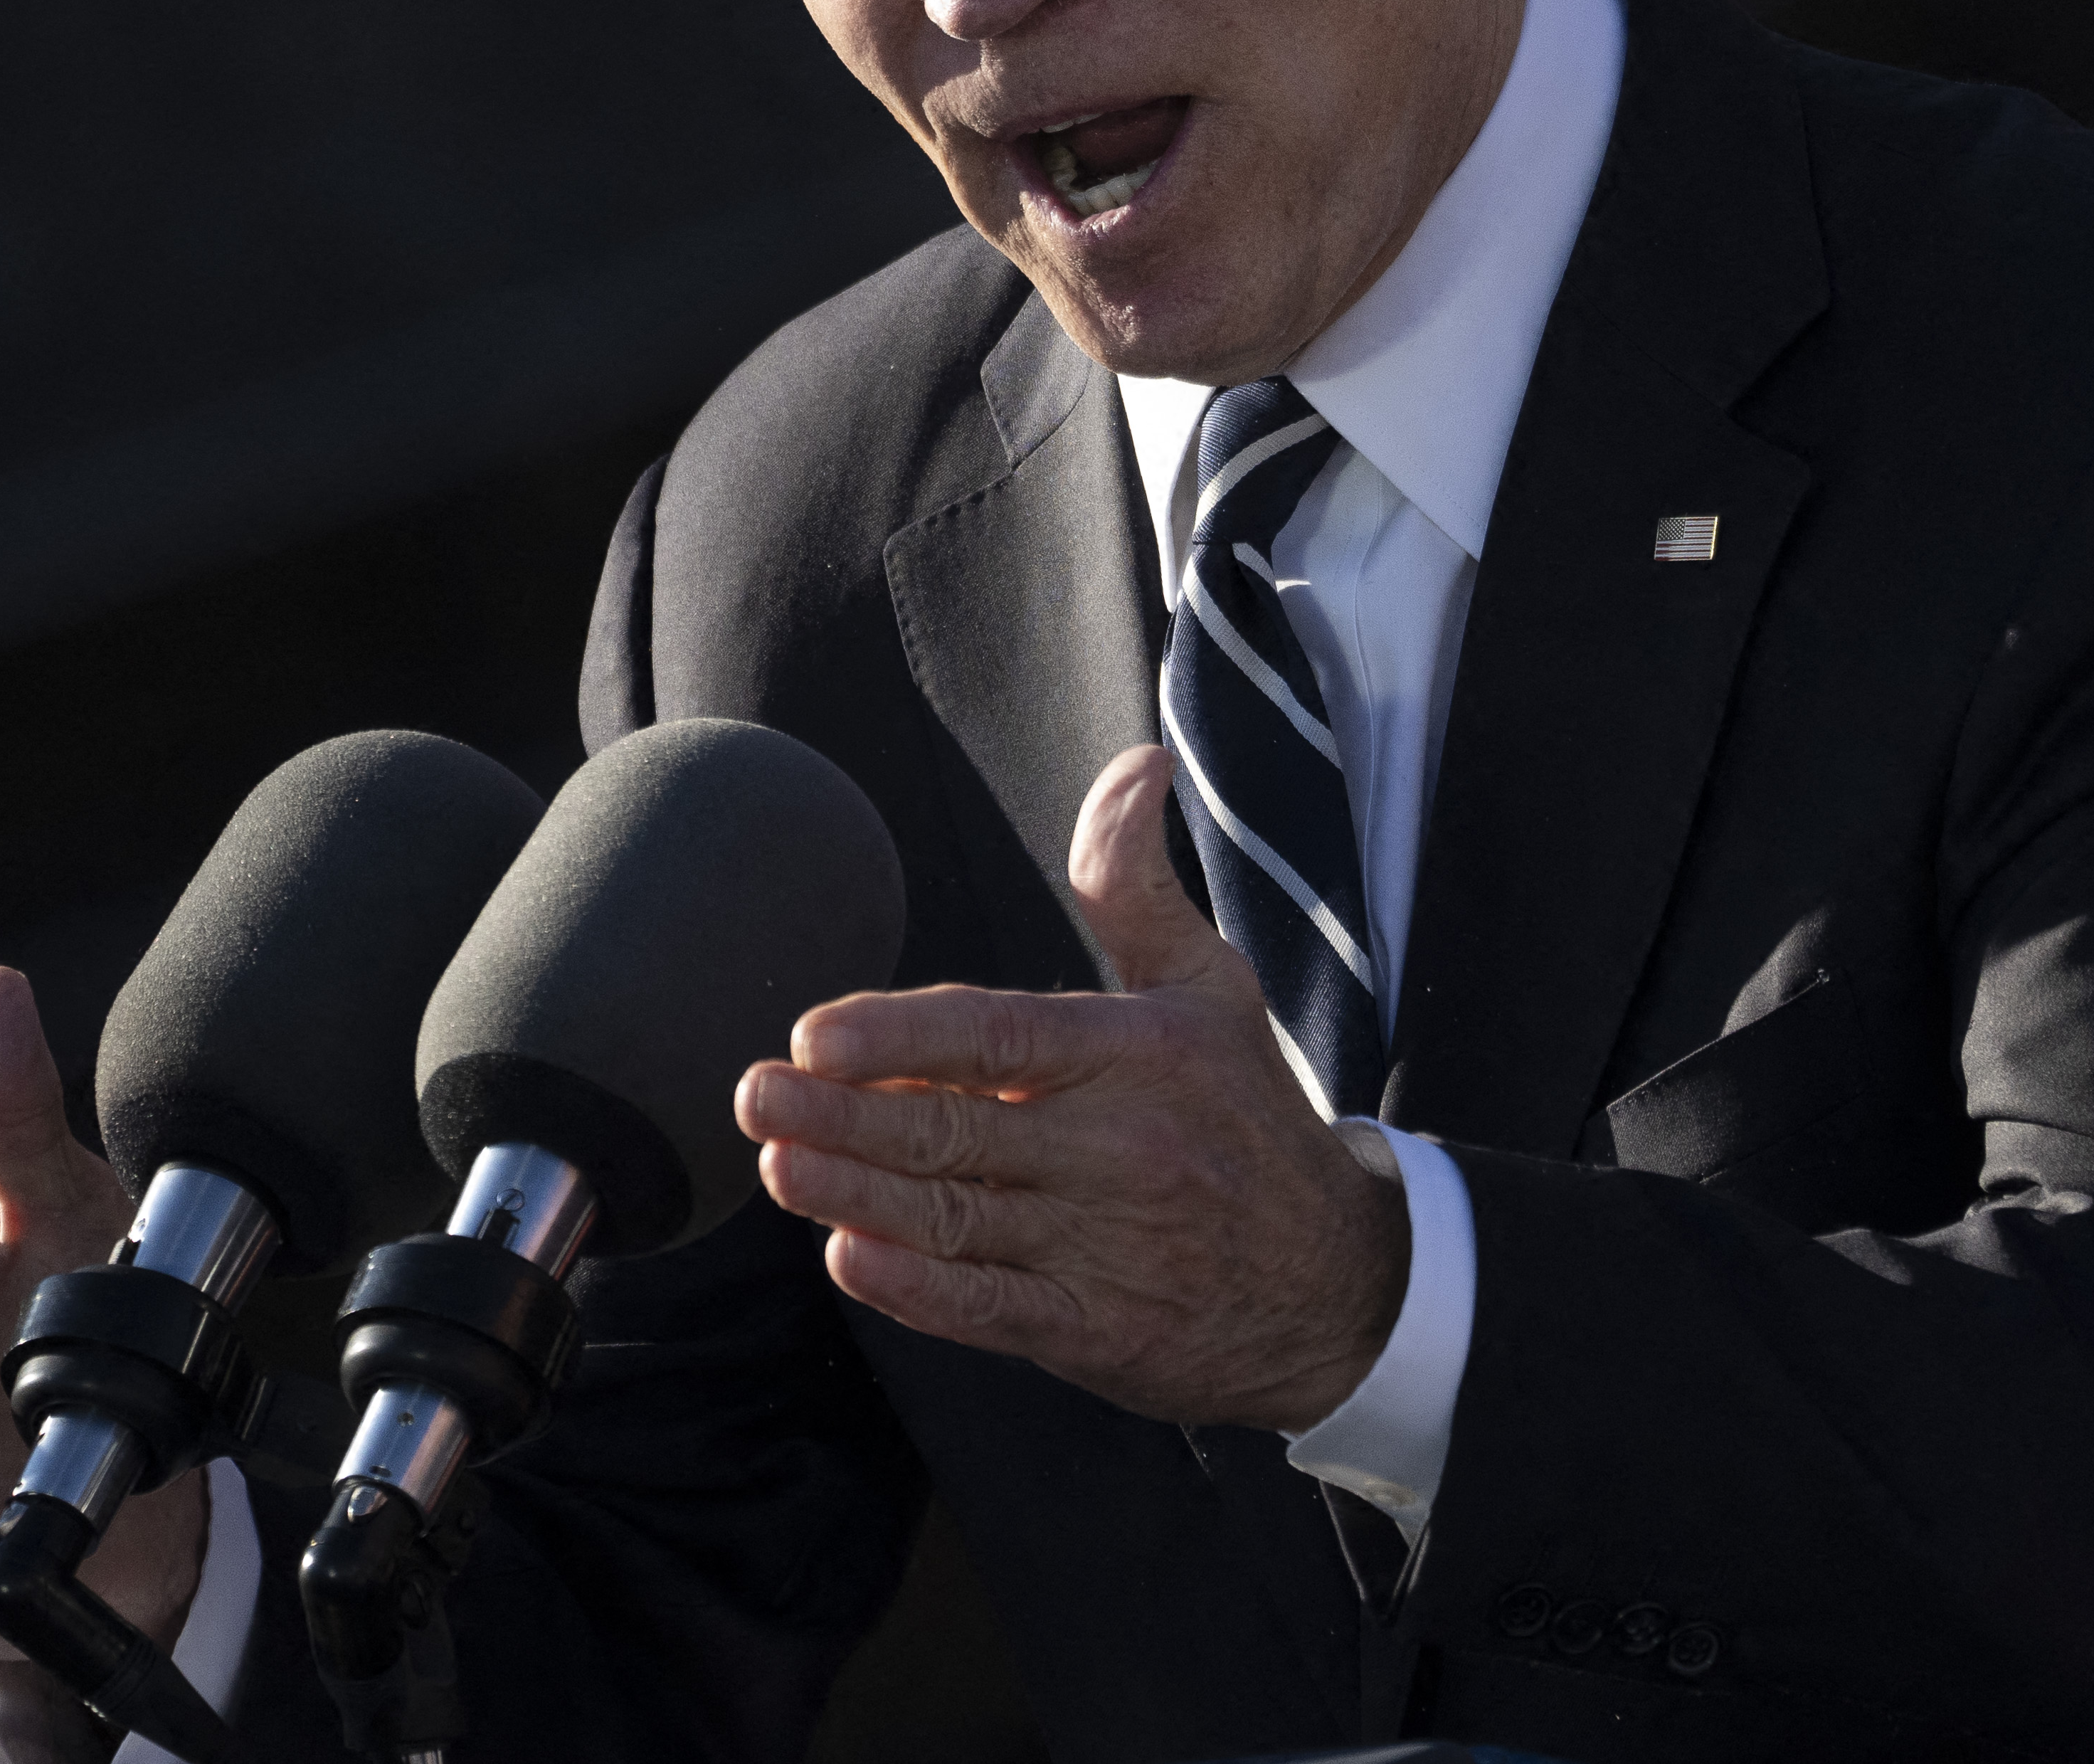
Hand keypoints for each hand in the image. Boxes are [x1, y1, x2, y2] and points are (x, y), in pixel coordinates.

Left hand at [735, 743, 1412, 1431]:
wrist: (1341, 1285)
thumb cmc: (1249, 1116)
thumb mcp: (1209, 987)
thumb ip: (1137, 885)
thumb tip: (1136, 765)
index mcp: (1137, 1052)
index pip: (1000, 1035)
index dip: (901, 1034)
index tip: (813, 1033)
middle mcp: (1122, 1147)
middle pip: (956, 1130)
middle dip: (842, 1116)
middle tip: (752, 1097)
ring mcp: (1109, 1245)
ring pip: (956, 1218)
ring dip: (854, 1195)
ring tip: (776, 1166)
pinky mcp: (1098, 1329)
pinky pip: (993, 1309)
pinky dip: (917, 1290)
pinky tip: (851, 1259)